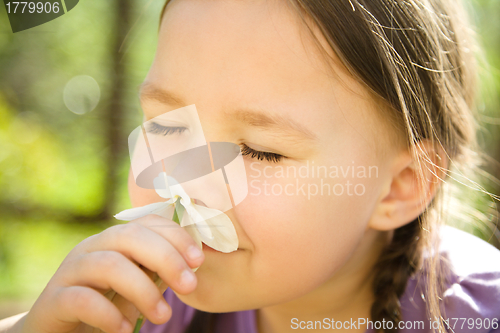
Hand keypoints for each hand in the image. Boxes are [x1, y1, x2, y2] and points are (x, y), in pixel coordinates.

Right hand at [20, 214, 204, 332]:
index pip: (146, 223)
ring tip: (163, 316)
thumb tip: (195, 262)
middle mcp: (91, 248)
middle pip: (129, 236)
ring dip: (143, 290)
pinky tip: (125, 330)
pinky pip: (81, 299)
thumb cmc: (105, 305)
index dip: (176, 236)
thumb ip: (157, 270)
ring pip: (108, 265)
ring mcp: (70, 272)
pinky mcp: (53, 301)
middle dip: (165, 257)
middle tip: (189, 285)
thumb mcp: (136, 284)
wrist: (58, 331)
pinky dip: (108, 314)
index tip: (198, 260)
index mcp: (113, 240)